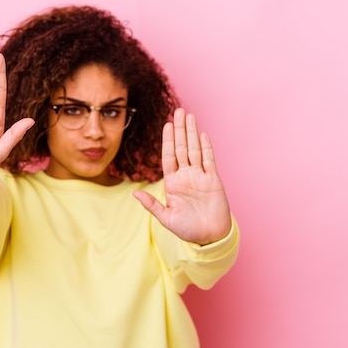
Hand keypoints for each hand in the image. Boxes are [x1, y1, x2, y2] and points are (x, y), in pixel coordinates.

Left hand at [133, 108, 231, 244]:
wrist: (209, 237)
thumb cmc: (188, 229)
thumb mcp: (166, 218)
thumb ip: (152, 205)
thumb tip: (134, 193)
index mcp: (173, 183)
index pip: (169, 156)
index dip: (168, 140)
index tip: (166, 125)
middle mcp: (186, 176)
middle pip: (182, 147)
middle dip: (180, 129)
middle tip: (178, 111)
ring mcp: (200, 176)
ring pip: (195, 149)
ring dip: (192, 132)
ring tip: (189, 115)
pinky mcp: (213, 180)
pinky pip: (209, 160)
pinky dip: (206, 147)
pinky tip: (202, 134)